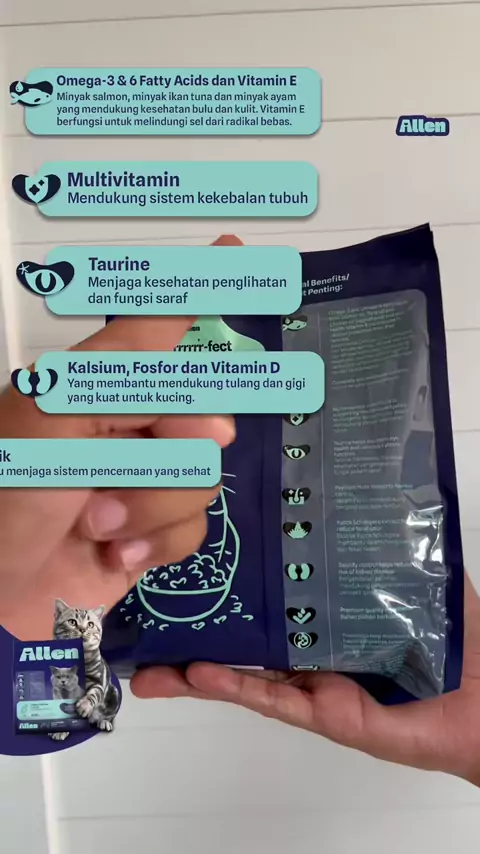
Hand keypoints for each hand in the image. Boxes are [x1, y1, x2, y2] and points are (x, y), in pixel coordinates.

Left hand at [0, 236, 239, 638]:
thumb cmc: (6, 501)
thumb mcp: (52, 419)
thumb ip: (128, 379)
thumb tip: (214, 419)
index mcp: (90, 387)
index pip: (155, 327)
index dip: (196, 287)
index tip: (233, 248)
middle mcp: (120, 426)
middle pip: (198, 411)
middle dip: (162, 451)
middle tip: (112, 474)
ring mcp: (139, 480)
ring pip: (202, 475)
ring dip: (150, 505)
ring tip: (97, 523)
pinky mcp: (149, 531)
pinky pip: (195, 526)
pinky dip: (156, 542)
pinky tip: (115, 552)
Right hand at [132, 575, 479, 786]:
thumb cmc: (460, 641)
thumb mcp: (422, 578)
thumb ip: (393, 543)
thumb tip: (369, 487)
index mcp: (330, 617)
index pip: (271, 599)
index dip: (232, 584)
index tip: (192, 560)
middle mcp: (315, 652)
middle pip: (246, 640)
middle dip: (197, 630)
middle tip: (150, 614)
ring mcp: (317, 685)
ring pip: (247, 675)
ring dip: (196, 671)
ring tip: (151, 663)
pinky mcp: (328, 714)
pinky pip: (276, 700)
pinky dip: (235, 687)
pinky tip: (197, 673)